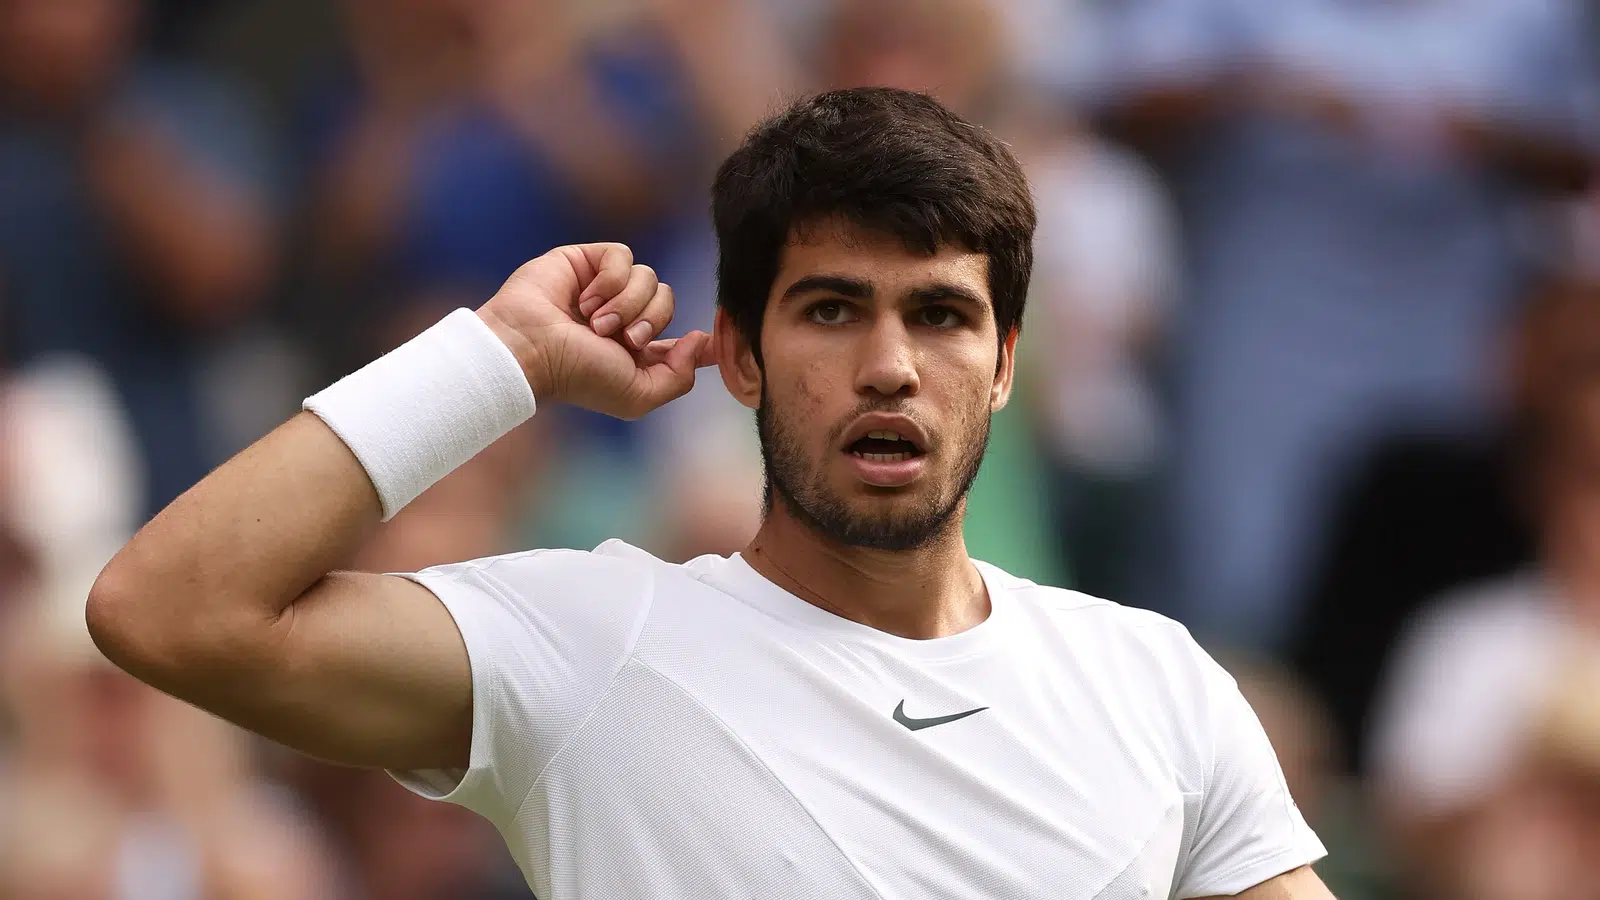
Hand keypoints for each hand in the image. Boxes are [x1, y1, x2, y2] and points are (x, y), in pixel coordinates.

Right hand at [477, 243, 717, 419]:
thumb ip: (678, 378)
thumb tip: (697, 342)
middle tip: (621, 338)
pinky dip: (610, 279)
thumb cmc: (577, 376)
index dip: (702, 339)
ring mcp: (606, 288)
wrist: (530, 349)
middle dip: (650, 321)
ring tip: (595, 322)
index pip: (681, 340)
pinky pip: (623, 256)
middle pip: (668, 301)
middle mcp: (624, 318)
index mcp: (637, 352)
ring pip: (649, 278)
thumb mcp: (637, 396)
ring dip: (626, 304)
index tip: (718, 339)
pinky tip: (585, 299)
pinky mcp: (588, 261)